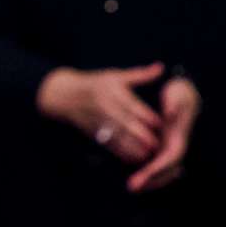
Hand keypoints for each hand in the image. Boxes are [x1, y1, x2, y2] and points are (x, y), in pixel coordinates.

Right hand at [35, 62, 165, 162]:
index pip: (131, 105)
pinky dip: (120, 152)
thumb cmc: (96, 83)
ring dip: (131, 147)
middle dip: (140, 135)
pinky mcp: (93, 132)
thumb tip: (161, 67)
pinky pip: (107, 144)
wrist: (64, 95)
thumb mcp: (116, 75)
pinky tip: (132, 159)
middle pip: (124, 123)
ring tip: (147, 155)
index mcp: (112, 92)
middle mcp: (105, 108)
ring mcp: (98, 121)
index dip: (145, 115)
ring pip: (116, 136)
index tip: (161, 124)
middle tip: (156, 144)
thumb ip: (140, 74)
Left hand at [125, 76, 200, 192]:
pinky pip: (157, 166)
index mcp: (179, 135)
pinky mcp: (162, 147)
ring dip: (150, 180)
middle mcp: (176, 145)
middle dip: (151, 180)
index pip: (170, 158)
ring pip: (163, 171)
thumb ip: (175, 102)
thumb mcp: (179, 92)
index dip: (156, 169)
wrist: (181, 90)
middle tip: (132, 187)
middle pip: (167, 170)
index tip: (141, 177)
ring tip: (132, 186)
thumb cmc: (178, 91)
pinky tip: (135, 177)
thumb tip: (170, 113)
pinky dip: (149, 175)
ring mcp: (170, 147)